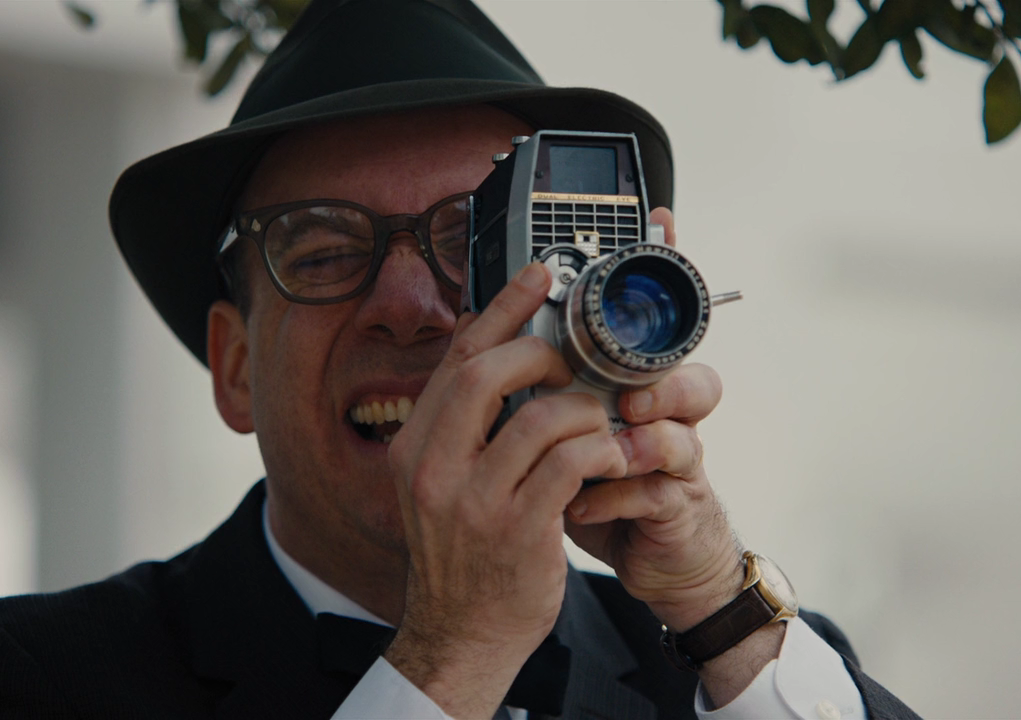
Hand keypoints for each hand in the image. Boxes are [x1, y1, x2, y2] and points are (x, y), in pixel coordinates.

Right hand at [386, 262, 627, 718]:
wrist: (461, 635)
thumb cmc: (463, 555)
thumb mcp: (440, 484)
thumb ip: (460, 425)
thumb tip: (488, 352)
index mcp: (414, 447)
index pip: (455, 360)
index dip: (499, 310)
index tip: (536, 276)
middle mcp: (434, 468)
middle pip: (485, 374)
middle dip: (539, 352)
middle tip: (570, 362)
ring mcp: (473, 501)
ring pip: (538, 417)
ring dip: (580, 410)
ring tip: (594, 424)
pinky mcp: (518, 530)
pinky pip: (568, 464)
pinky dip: (597, 450)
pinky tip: (606, 458)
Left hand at [563, 362, 741, 628]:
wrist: (647, 560)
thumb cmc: (597, 491)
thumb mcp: (573, 446)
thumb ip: (545, 411)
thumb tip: (486, 376)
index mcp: (645, 400)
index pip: (661, 359)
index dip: (636, 350)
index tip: (590, 353)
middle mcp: (672, 428)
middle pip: (698, 388)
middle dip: (663, 391)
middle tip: (628, 404)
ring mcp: (679, 472)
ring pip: (682, 444)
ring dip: (640, 447)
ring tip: (601, 458)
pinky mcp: (677, 515)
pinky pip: (655, 498)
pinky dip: (614, 500)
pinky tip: (578, 509)